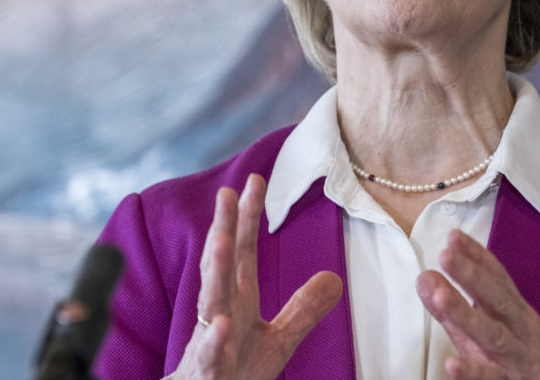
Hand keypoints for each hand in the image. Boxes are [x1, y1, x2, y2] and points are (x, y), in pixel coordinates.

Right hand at [171, 174, 342, 379]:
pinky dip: (212, 342)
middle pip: (221, 266)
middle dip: (223, 229)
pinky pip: (209, 358)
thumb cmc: (234, 373)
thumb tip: (333, 277)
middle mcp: (218, 315)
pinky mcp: (205, 375)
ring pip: (209, 303)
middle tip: (227, 192)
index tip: (255, 179)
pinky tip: (219, 325)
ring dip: (214, 272)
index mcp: (236, 302)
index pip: (243, 253)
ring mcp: (209, 343)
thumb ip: (301, 309)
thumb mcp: (277, 341)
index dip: (248, 217)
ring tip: (221, 239)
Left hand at [416, 229, 539, 379]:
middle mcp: (522, 331)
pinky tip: (451, 364)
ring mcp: (519, 359)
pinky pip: (491, 378)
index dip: (477, 256)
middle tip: (445, 255)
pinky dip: (472, 371)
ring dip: (467, 316)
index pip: (498, 278)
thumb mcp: (482, 330)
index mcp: (516, 312)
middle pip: (498, 300)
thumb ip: (452, 307)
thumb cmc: (512, 358)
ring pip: (494, 336)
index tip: (453, 236)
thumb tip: (424, 277)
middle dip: (472, 277)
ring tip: (441, 297)